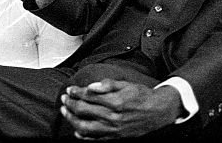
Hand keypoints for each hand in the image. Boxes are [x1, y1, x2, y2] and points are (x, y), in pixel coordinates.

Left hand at [60, 79, 181, 138]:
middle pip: (84, 111)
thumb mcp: (126, 84)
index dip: (76, 92)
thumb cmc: (141, 96)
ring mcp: (114, 130)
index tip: (69, 89)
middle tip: (64, 98)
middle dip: (70, 104)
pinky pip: (95, 140)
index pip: (88, 96)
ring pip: (85, 127)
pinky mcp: (116, 138)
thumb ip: (107, 84)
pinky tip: (77, 131)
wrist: (158, 112)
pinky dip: (83, 136)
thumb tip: (91, 86)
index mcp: (115, 102)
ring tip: (65, 112)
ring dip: (72, 119)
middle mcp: (113, 117)